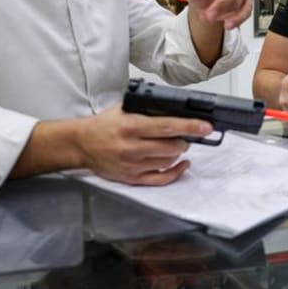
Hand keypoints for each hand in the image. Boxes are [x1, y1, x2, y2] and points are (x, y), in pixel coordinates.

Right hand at [76, 105, 214, 185]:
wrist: (81, 144)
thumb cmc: (104, 125)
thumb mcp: (124, 109)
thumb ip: (148, 109)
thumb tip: (177, 109)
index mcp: (130, 127)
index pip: (166, 127)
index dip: (190, 127)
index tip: (206, 127)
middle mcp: (131, 147)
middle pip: (171, 147)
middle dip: (185, 140)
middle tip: (187, 135)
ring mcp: (132, 165)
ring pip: (168, 162)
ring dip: (178, 152)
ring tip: (177, 144)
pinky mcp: (132, 178)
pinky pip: (161, 179)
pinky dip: (176, 172)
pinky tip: (182, 164)